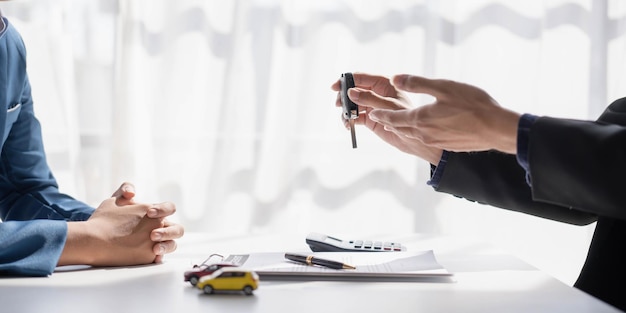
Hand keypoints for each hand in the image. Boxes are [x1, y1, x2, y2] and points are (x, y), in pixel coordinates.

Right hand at [59, 183, 183, 266]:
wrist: (92, 240)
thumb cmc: (102, 219)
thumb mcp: (113, 200)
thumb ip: (125, 192)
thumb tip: (131, 193)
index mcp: (151, 211)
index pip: (170, 208)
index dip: (162, 211)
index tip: (149, 214)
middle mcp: (156, 226)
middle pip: (177, 229)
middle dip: (169, 232)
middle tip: (154, 235)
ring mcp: (154, 243)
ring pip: (171, 245)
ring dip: (165, 246)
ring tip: (152, 246)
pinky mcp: (148, 258)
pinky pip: (158, 258)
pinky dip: (153, 257)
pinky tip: (143, 255)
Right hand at [331, 72, 442, 163]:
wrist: (413, 139)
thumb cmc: (407, 118)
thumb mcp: (388, 106)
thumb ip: (369, 98)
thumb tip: (350, 92)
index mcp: (382, 83)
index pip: (360, 77)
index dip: (346, 80)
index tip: (335, 87)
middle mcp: (374, 92)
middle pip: (352, 89)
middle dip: (343, 97)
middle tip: (338, 105)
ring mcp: (370, 105)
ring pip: (350, 103)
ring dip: (345, 110)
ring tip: (346, 118)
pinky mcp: (368, 117)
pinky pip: (353, 116)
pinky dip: (348, 120)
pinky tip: (349, 126)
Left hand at [368, 75, 520, 153]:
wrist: (495, 129)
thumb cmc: (472, 105)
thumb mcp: (443, 87)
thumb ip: (417, 84)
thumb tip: (395, 78)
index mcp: (419, 120)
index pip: (392, 118)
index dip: (381, 114)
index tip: (371, 112)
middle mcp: (423, 134)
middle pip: (399, 128)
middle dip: (386, 121)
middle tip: (377, 117)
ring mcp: (435, 142)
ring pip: (411, 135)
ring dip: (400, 128)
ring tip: (395, 124)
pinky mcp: (446, 146)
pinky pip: (425, 140)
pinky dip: (417, 133)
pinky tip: (422, 129)